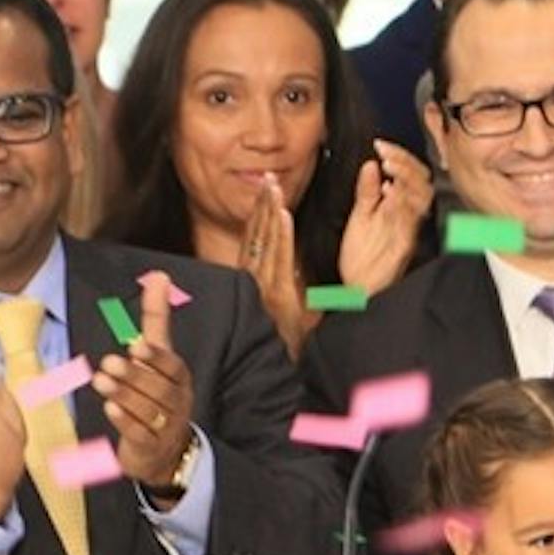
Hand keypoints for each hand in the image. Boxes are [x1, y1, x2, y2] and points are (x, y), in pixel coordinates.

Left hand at [95, 268, 196, 493]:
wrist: (166, 449)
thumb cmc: (158, 393)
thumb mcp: (159, 355)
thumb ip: (157, 319)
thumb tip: (159, 276)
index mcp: (179, 378)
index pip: (172, 366)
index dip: (155, 357)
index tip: (136, 346)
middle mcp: (177, 401)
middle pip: (159, 388)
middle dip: (133, 375)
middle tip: (108, 363)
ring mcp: (166, 426)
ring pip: (148, 410)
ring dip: (124, 395)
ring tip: (100, 382)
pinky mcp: (151, 447)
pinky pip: (140, 435)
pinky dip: (125, 422)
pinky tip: (109, 410)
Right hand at [239, 176, 311, 358]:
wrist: (274, 376)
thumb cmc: (279, 349)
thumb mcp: (282, 318)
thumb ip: (285, 294)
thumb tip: (296, 275)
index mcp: (257, 285)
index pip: (257, 242)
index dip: (259, 216)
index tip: (263, 194)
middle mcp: (259, 282)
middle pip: (259, 237)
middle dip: (263, 206)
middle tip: (267, 179)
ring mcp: (268, 287)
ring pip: (268, 242)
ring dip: (270, 213)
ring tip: (273, 188)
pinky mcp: (279, 295)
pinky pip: (279, 259)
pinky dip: (280, 237)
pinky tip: (283, 217)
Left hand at [336, 141, 432, 296]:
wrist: (359, 288)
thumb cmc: (362, 257)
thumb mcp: (361, 216)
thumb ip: (367, 191)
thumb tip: (371, 164)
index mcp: (399, 208)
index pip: (410, 175)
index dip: (400, 157)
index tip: (381, 146)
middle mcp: (407, 217)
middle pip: (422, 182)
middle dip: (406, 163)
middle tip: (386, 154)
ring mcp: (406, 229)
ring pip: (421, 197)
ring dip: (406, 178)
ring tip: (389, 167)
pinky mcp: (403, 244)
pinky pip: (410, 220)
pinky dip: (402, 203)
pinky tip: (390, 191)